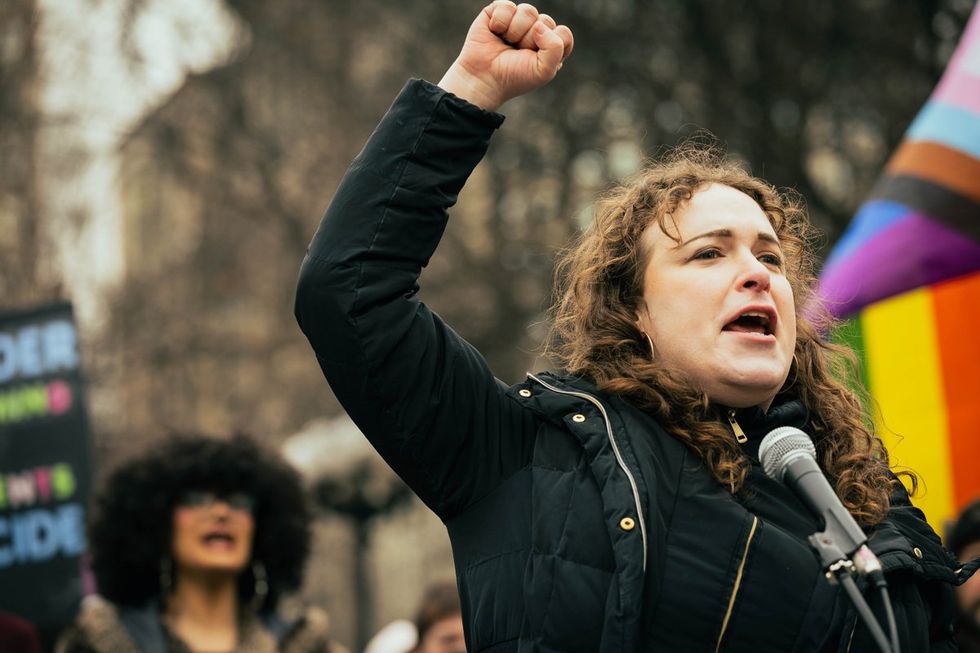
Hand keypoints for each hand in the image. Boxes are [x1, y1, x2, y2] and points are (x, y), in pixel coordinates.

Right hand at [438, 1, 573, 110]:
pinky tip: (494, 32)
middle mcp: (536, 32)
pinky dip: (500, 21)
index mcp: (550, 47)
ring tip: (506, 42)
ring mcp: (517, 21)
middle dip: (530, 40)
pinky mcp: (499, 12)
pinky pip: (507, 6)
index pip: (563, 34)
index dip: (550, 45)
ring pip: (528, 11)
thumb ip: (556, 48)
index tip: (535, 59)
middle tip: (517, 53)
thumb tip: (539, 25)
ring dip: (515, 31)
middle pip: (546, 21)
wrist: (483, 78)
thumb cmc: (514, 78)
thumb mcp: (544, 71)